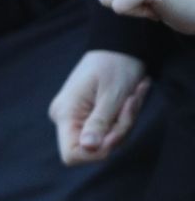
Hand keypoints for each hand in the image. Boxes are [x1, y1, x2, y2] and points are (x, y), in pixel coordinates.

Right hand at [48, 48, 149, 164]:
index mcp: (65, 113)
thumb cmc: (115, 66)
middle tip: (130, 103)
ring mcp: (77, 117)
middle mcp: (66, 118)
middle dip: (118, 131)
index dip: (96, 152)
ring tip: (133, 95)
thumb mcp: (111, 95)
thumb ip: (99, 123)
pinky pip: (110, 130)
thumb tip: (88, 148)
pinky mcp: (89, 115)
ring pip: (106, 139)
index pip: (71, 155)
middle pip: (94, 148)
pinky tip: (131, 96)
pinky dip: (124, 117)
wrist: (119, 45)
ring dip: (126, 121)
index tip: (115, 133)